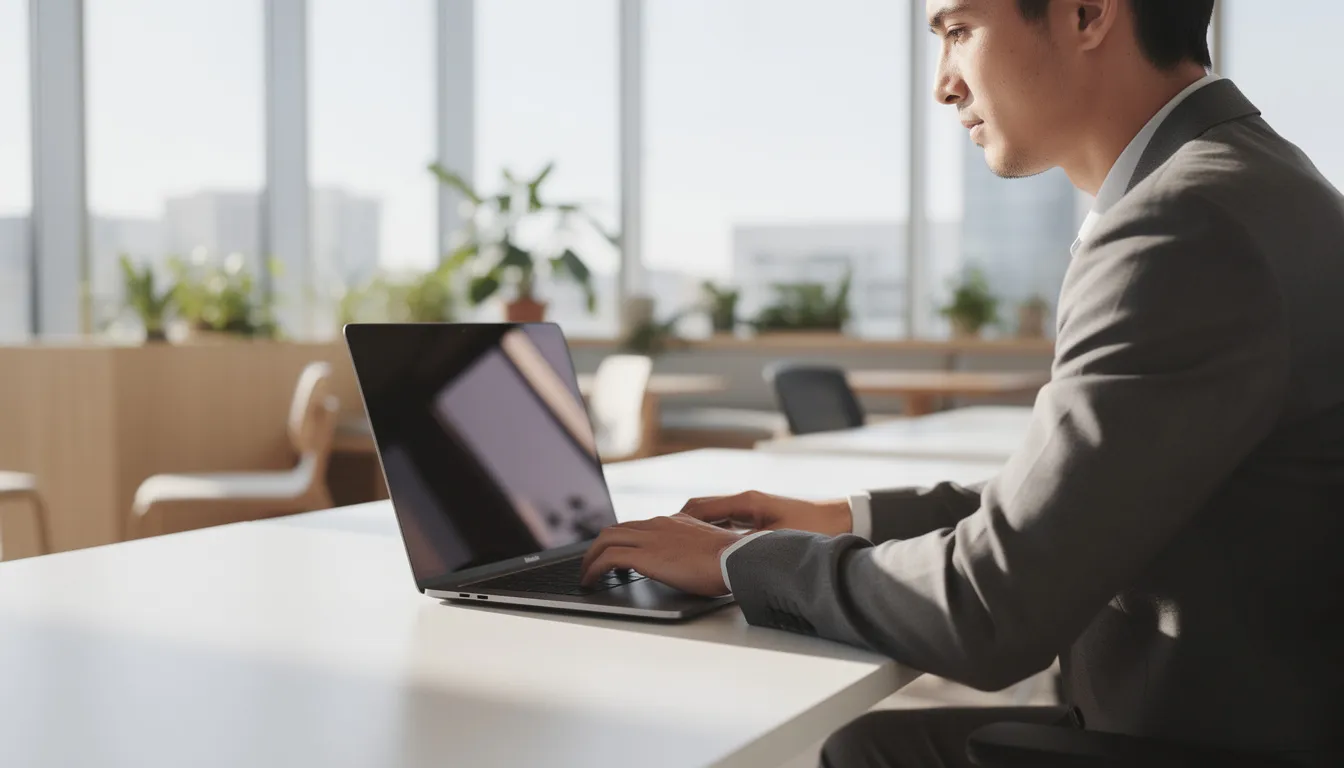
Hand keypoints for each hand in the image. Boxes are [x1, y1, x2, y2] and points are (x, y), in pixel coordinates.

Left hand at [579, 515, 740, 596]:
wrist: (737, 559)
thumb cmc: (732, 560)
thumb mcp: (710, 548)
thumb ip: (695, 550)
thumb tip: (693, 564)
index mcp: (674, 522)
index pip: (638, 525)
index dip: (621, 538)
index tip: (615, 552)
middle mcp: (659, 524)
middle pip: (616, 529)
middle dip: (599, 546)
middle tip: (592, 563)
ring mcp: (651, 538)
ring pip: (606, 539)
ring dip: (590, 558)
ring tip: (586, 575)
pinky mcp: (645, 555)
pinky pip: (608, 558)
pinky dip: (594, 568)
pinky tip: (591, 581)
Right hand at [678, 491, 851, 536]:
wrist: (842, 519)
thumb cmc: (814, 529)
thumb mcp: (778, 541)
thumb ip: (748, 548)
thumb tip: (722, 558)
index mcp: (746, 502)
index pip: (699, 508)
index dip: (677, 522)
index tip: (661, 537)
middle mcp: (744, 501)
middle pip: (698, 510)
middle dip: (678, 525)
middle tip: (661, 544)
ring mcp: (750, 508)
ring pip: (710, 516)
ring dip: (693, 529)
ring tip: (677, 549)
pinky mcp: (757, 518)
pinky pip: (724, 523)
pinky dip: (710, 533)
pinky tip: (706, 550)